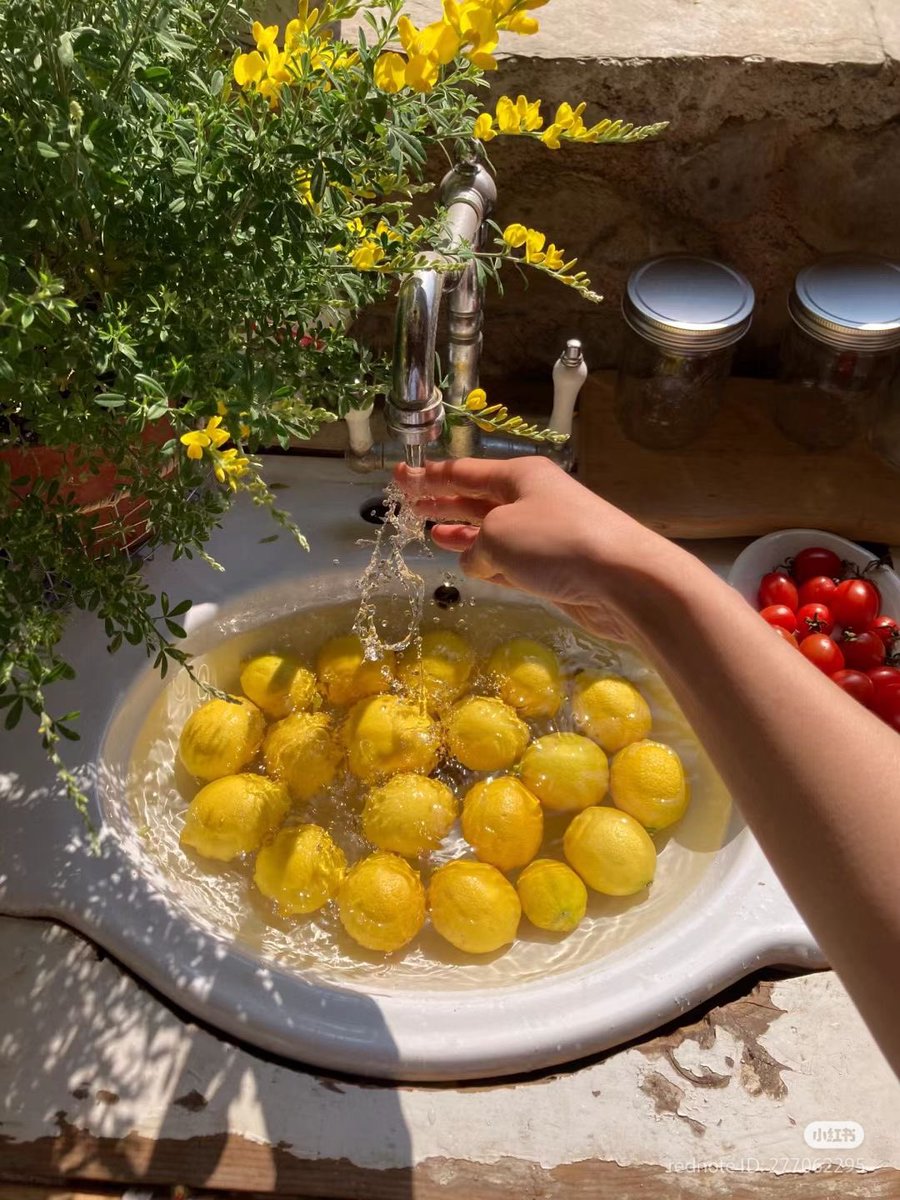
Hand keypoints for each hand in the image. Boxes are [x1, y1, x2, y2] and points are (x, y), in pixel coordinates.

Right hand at [395, 457, 679, 641]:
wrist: (623, 580)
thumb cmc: (557, 542)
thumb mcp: (499, 535)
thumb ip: (475, 546)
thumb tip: (474, 560)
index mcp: (519, 476)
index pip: (464, 472)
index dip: (428, 476)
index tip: (399, 476)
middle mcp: (532, 500)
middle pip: (477, 497)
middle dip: (443, 500)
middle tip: (407, 502)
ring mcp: (544, 535)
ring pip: (492, 531)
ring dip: (461, 532)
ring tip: (429, 532)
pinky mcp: (553, 570)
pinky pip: (508, 560)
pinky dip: (485, 560)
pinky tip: (466, 564)